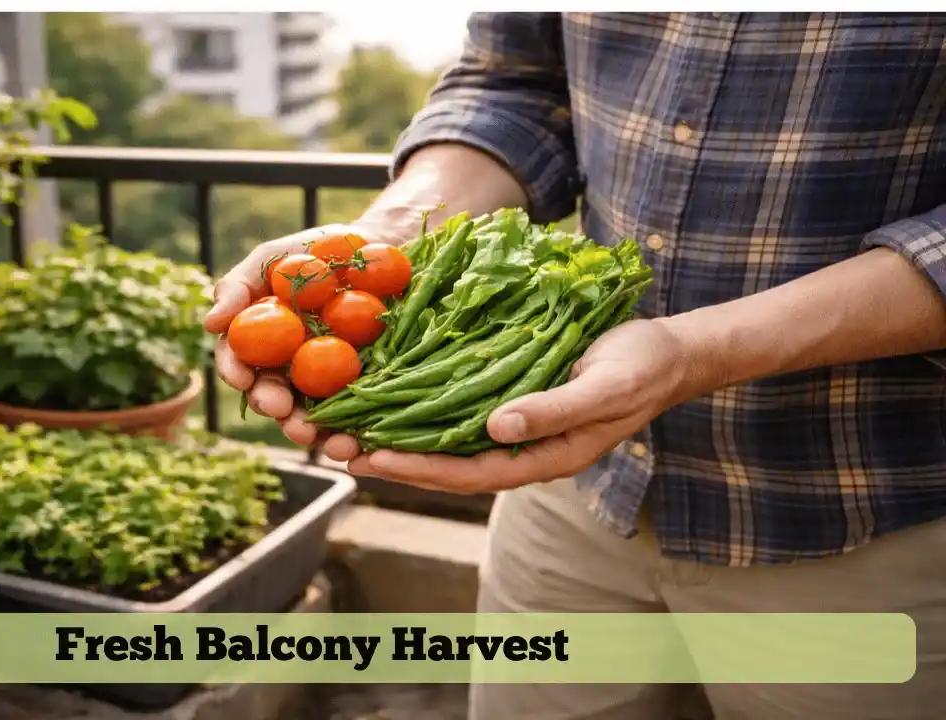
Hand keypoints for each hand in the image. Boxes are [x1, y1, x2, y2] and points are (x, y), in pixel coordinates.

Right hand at [203, 223, 396, 461]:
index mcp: (262, 342)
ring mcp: (327, 384)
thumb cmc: (320, 249)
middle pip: (273, 396)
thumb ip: (239, 286)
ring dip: (309, 432)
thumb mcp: (276, 257)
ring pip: (311, 417)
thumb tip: (209, 324)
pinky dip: (353, 435)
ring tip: (314, 435)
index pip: (240, 363)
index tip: (242, 377)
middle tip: (278, 407)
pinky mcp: (365, 391)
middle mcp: (289, 370)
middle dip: (272, 405)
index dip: (236, 372)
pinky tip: (356, 442)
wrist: (383, 247)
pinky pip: (356, 419)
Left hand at [347, 318, 699, 492]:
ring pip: (447, 443)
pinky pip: (458, 414)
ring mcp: (516, 428)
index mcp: (545, 457)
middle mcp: (523, 449)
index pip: (469, 473)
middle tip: (336, 449)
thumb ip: (553, 411)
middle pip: (446, 466)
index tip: (371, 458)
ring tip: (347, 432)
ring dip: (398, 439)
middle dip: (392, 460)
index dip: (418, 469)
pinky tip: (390, 401)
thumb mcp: (604, 387)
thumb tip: (497, 429)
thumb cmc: (640, 367)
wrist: (668, 351)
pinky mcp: (512, 402)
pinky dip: (421, 412)